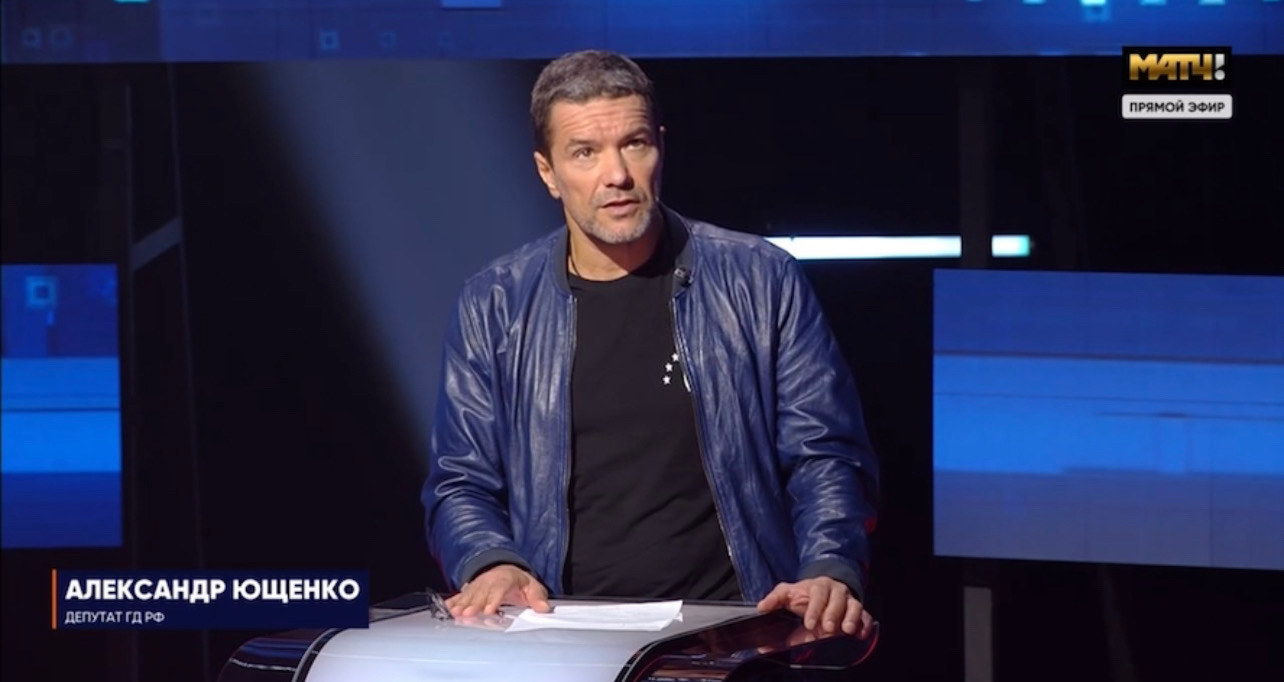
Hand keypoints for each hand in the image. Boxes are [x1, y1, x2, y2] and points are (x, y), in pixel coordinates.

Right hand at [445, 564, 550, 617]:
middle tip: (467, 614)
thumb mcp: (532, 587)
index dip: (493, 600)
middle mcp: (489, 581)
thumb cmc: (518, 582)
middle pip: (480, 593)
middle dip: (473, 604)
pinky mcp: (471, 590)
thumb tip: (543, 608)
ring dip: (462, 604)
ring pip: (469, 595)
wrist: (504, 570)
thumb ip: (537, 597)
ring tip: (456, 613)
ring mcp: (478, 585)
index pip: (499, 589)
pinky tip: (448, 608)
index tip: (488, 610)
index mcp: (505, 579)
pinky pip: (461, 595)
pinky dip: (454, 601)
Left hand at [756, 577, 873, 638]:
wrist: (825, 590)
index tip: (809, 623)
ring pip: (854, 606)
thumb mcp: (789, 593)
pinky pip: (866, 617)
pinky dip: (865, 625)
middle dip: (833, 614)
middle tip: (827, 629)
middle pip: (838, 599)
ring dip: (851, 618)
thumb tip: (761, 607)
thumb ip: (775, 599)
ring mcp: (849, 601)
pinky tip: (860, 634)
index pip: (818, 594)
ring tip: (846, 630)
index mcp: (818, 586)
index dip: (815, 608)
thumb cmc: (806, 595)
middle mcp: (836, 591)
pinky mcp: (859, 612)